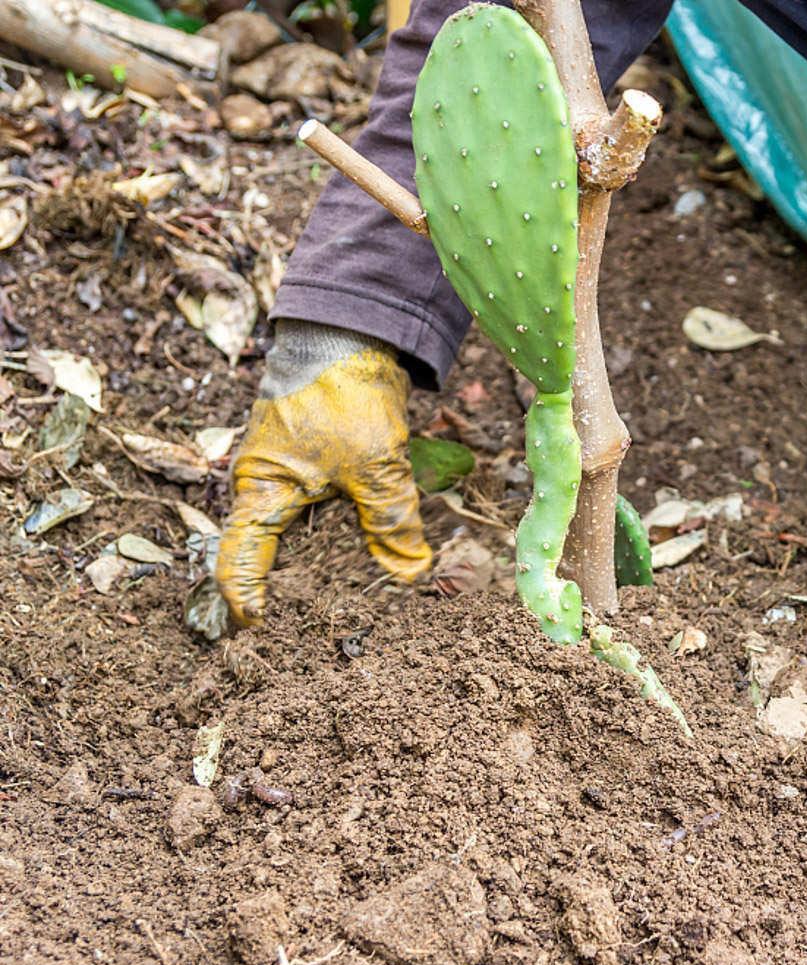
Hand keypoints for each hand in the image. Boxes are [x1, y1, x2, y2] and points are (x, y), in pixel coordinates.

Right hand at [216, 326, 431, 625]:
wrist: (350, 332)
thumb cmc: (345, 396)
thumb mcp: (376, 466)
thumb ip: (392, 522)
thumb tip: (410, 574)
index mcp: (261, 491)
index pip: (238, 560)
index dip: (243, 598)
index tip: (257, 628)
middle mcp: (265, 484)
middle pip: (268, 550)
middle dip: (286, 589)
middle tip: (304, 633)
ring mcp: (288, 471)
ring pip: (298, 530)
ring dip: (318, 561)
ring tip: (343, 602)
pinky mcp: (314, 459)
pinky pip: (319, 507)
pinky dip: (338, 531)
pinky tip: (365, 552)